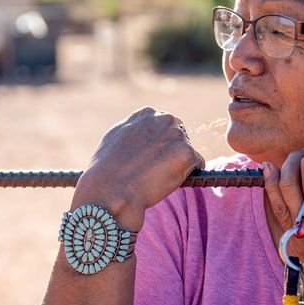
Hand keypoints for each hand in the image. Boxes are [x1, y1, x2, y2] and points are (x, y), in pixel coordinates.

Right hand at [74, 107, 204, 230]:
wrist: (110, 190)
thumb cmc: (106, 170)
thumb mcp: (115, 137)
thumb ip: (134, 129)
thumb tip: (144, 132)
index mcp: (146, 114)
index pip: (164, 125)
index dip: (159, 144)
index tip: (151, 157)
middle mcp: (163, 119)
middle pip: (179, 136)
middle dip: (172, 152)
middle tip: (157, 170)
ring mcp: (177, 136)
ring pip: (187, 151)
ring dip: (179, 164)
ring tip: (157, 178)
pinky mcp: (187, 154)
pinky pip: (197, 164)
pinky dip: (188, 175)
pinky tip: (168, 182)